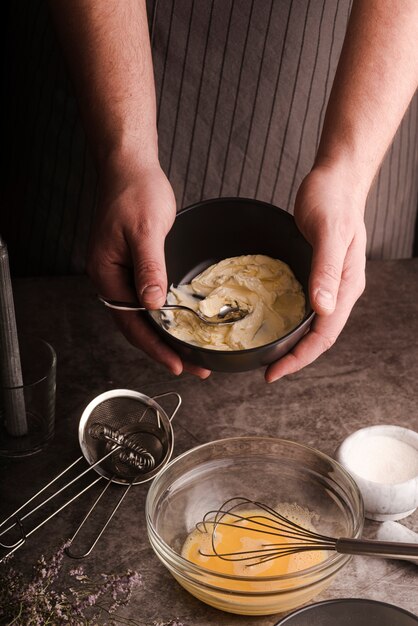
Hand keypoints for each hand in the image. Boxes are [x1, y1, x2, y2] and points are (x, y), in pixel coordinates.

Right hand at [87, 160, 210, 378]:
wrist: (130, 167)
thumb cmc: (135, 192)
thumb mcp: (145, 230)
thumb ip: (149, 268)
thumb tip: (153, 305)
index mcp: (106, 273)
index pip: (131, 322)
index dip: (155, 346)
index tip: (178, 364)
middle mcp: (111, 278)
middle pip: (136, 325)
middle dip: (164, 348)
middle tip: (194, 366)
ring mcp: (121, 273)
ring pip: (142, 315)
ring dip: (166, 335)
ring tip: (190, 352)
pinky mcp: (134, 265)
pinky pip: (148, 298)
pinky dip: (165, 314)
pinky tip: (181, 322)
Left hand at [265, 163, 366, 381]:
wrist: (335, 179)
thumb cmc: (333, 201)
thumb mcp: (328, 233)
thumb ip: (327, 269)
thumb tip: (324, 308)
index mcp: (347, 286)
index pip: (325, 335)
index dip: (300, 357)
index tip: (274, 372)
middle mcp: (340, 290)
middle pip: (319, 336)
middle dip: (294, 357)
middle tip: (266, 371)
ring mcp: (329, 283)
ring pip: (311, 324)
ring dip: (291, 342)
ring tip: (267, 355)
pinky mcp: (316, 274)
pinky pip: (303, 306)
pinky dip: (288, 320)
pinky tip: (271, 322)